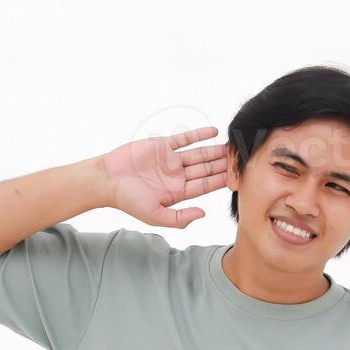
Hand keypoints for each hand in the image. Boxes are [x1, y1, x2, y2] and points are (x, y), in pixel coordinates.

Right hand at [97, 127, 228, 228]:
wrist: (107, 180)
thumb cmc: (128, 200)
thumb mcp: (156, 215)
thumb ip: (180, 217)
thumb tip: (203, 214)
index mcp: (178, 193)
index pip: (206, 186)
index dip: (222, 180)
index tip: (239, 176)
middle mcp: (177, 176)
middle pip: (206, 169)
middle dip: (224, 164)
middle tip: (242, 157)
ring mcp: (171, 160)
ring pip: (199, 154)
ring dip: (215, 150)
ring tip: (232, 145)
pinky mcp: (162, 145)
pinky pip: (184, 139)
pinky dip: (198, 135)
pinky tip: (213, 132)